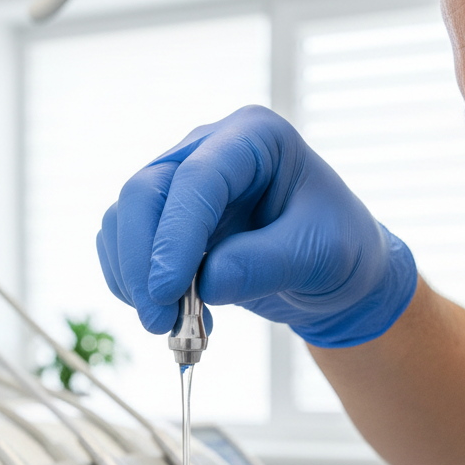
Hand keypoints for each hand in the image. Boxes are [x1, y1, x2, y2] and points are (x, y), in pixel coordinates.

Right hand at [96, 106, 417, 347]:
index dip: (176, 235)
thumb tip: (206, 284)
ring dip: (133, 278)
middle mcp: (208, 150)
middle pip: (145, 192)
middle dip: (143, 262)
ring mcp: (180, 184)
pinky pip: (124, 245)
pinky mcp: (165, 221)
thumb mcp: (319, 257)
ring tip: (174, 326)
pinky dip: (131, 284)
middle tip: (158, 321)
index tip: (167, 291)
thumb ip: (266, 265)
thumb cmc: (340, 251)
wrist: (335, 275)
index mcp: (255, 138)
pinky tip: (170, 315)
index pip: (198, 178)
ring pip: (125, 219)